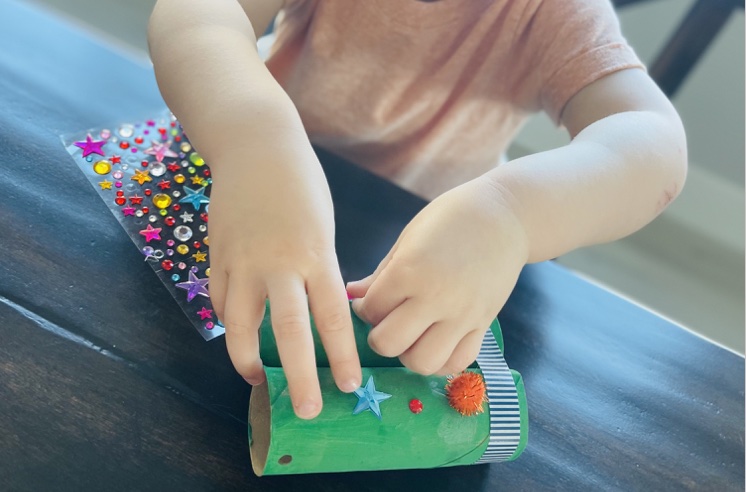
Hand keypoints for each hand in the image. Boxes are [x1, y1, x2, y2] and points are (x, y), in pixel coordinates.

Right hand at [208, 147, 361, 418]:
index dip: (343, 355)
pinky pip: (222, 302)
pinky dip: (231, 322)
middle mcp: (280, 264)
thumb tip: (317, 310)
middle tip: (309, 410)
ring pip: (242, 325)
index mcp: (316, 254)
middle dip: (301, 376)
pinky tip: (240, 333)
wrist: (255, 145)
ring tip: (259, 381)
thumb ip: (318, 268)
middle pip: (291, 331)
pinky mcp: (217, 256)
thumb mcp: (322, 226)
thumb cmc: (300, 184)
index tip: (351, 385)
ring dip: (249, 359)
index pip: (333, 316)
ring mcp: (243, 261)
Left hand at [347, 178, 527, 374]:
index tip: (370, 302)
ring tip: (411, 336)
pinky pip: (458, 361)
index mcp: (410, 271)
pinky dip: (441, 361)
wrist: (505, 215)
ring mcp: (462, 315)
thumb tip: (353, 295)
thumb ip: (381, 273)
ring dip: (409, 354)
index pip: (371, 310)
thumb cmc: (451, 218)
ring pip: (423, 362)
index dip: (364, 309)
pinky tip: (435, 343)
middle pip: (389, 344)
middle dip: (380, 337)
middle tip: (386, 322)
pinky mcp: (483, 324)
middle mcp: (435, 298)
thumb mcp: (409, 238)